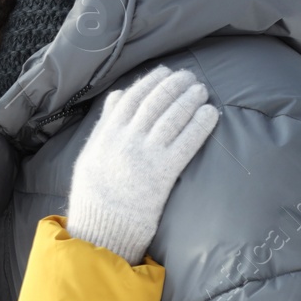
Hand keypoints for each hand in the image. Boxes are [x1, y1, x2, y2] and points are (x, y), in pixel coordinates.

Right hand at [65, 64, 217, 262]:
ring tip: (201, 90)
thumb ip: (105, 124)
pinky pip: (186, 142)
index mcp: (106, 134)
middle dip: (175, 85)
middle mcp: (126, 139)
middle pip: (155, 102)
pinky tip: (210, 114)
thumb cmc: (94, 196)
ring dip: (190, 99)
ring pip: (172, 117)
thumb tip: (117, 96)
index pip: (132, 97)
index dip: (152, 81)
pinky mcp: (163, 173)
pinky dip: (200, 124)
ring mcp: (145, 155)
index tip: (165, 73)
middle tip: (190, 77)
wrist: (101, 228)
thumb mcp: (90, 155)